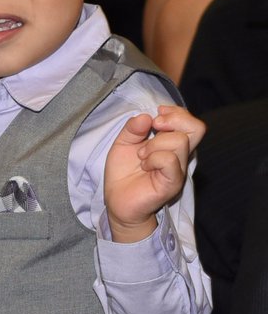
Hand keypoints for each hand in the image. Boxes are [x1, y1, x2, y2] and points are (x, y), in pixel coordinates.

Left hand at [104, 106, 204, 241]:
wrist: (117, 201)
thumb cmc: (123, 173)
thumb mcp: (123, 143)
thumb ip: (133, 128)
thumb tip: (146, 116)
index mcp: (172, 144)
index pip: (190, 122)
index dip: (176, 112)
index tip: (156, 115)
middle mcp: (180, 156)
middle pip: (197, 128)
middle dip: (173, 120)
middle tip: (154, 127)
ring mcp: (178, 170)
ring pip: (180, 141)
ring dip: (155, 144)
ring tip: (142, 156)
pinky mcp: (173, 183)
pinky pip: (170, 160)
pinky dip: (154, 158)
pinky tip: (145, 165)